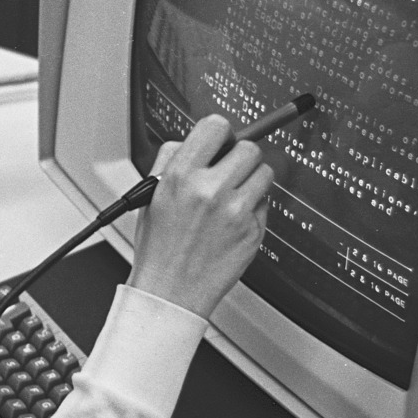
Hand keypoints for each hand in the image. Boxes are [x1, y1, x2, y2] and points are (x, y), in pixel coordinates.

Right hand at [128, 115, 273, 319]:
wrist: (169, 291)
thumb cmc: (159, 247)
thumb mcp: (151, 193)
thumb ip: (173, 159)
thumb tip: (197, 140)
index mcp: (181, 175)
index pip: (217, 126)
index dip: (221, 133)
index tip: (221, 142)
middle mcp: (210, 189)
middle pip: (249, 148)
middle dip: (241, 156)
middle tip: (230, 169)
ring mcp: (236, 211)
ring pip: (265, 173)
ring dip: (252, 179)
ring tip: (233, 194)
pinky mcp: (253, 231)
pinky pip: (265, 203)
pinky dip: (252, 208)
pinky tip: (232, 221)